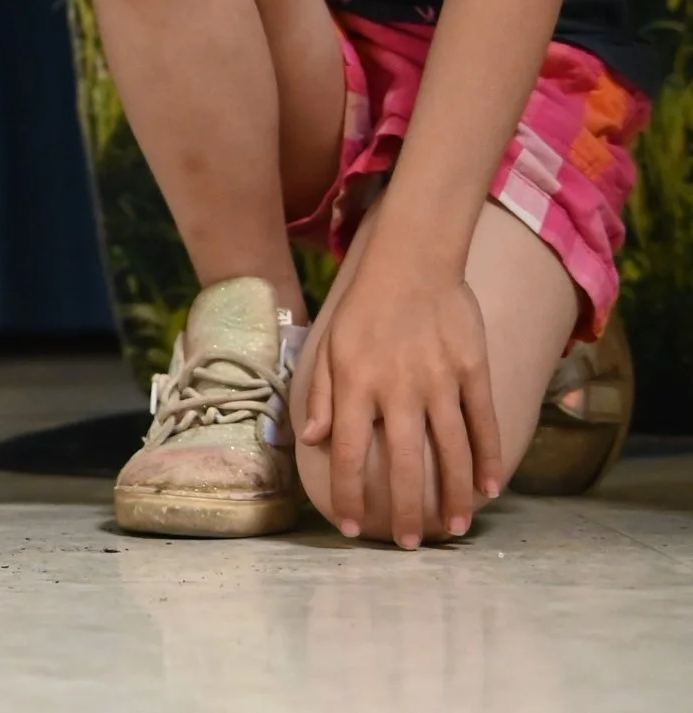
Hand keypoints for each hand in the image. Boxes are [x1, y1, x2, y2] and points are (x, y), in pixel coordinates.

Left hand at [297, 267, 500, 546]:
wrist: (412, 260)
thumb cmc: (363, 306)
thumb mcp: (328, 346)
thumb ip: (322, 395)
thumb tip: (314, 441)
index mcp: (356, 384)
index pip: (351, 453)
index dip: (351, 494)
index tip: (352, 526)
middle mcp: (399, 388)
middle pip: (406, 463)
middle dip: (406, 510)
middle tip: (409, 544)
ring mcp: (441, 380)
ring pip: (452, 451)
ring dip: (453, 496)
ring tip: (452, 529)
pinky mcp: (474, 370)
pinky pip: (485, 423)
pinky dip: (490, 459)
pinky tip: (489, 489)